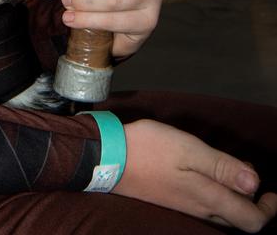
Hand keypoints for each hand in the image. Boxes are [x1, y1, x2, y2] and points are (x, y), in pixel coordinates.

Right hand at [115, 119, 276, 231]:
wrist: (109, 157)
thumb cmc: (151, 149)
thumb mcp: (189, 150)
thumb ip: (223, 167)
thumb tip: (256, 184)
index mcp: (208, 198)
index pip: (251, 220)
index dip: (268, 210)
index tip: (274, 194)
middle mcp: (200, 209)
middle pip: (238, 220)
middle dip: (254, 206)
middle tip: (256, 181)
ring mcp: (185, 207)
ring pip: (221, 214)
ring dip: (236, 200)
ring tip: (237, 175)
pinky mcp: (172, 200)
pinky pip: (206, 207)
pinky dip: (218, 196)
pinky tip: (210, 177)